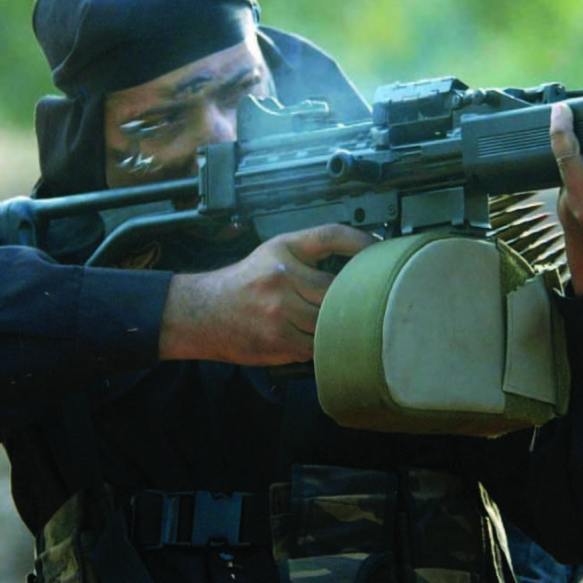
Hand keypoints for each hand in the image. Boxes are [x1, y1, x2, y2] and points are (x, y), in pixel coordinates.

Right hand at [158, 224, 377, 363]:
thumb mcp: (273, 254)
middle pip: (338, 287)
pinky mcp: (278, 340)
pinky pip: (316, 346)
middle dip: (353, 295)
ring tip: (342, 323)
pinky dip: (321, 345)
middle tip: (369, 298)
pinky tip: (320, 340)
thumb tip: (360, 264)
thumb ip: (310, 255)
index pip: (331, 236)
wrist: (201, 313)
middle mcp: (281, 276)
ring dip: (337, 324)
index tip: (381, 249)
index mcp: (283, 249)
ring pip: (330, 319)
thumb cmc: (244, 283)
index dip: (361, 241)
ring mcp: (279, 310)